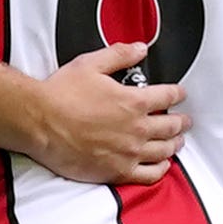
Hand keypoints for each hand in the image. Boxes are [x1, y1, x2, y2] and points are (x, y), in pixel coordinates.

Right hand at [16, 43, 187, 186]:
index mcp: (134, 101)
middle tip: (184, 120)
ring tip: (176, 141)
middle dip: (181, 121)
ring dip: (174, 144)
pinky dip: (160, 169)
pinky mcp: (117, 171)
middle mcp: (137, 129)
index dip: (177, 93)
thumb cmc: (60, 94)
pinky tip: (162, 165)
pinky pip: (149, 174)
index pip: (168, 96)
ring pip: (164, 150)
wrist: (38, 122)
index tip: (179, 94)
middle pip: (171, 126)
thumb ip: (119, 55)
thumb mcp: (90, 64)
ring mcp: (129, 152)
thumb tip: (140, 49)